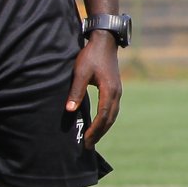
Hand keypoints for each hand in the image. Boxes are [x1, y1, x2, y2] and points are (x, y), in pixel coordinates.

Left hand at [65, 33, 121, 147]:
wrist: (105, 41)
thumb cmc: (91, 55)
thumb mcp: (80, 72)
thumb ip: (76, 91)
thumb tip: (69, 110)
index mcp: (109, 90)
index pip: (103, 115)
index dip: (95, 129)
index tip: (85, 140)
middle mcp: (116, 93)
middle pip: (110, 118)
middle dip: (99, 133)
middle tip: (87, 145)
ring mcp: (118, 91)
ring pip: (113, 115)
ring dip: (103, 128)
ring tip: (92, 138)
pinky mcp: (115, 89)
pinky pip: (113, 109)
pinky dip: (106, 120)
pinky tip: (99, 124)